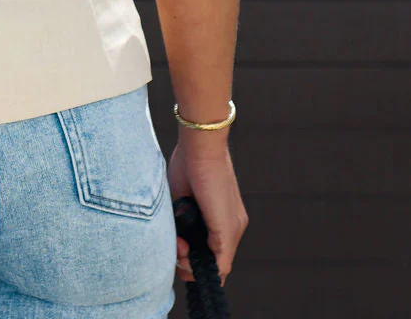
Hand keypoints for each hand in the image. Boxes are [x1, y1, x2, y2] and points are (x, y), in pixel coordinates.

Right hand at [167, 135, 247, 284]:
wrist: (200, 143)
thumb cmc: (187, 161)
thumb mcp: (182, 197)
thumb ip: (182, 220)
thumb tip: (175, 239)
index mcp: (224, 215)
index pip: (214, 250)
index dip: (194, 256)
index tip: (177, 247)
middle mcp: (234, 225)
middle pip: (216, 261)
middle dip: (191, 262)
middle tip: (176, 247)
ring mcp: (234, 228)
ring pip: (218, 266)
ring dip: (192, 263)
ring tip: (178, 247)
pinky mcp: (227, 229)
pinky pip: (220, 264)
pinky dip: (199, 265)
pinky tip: (183, 253)